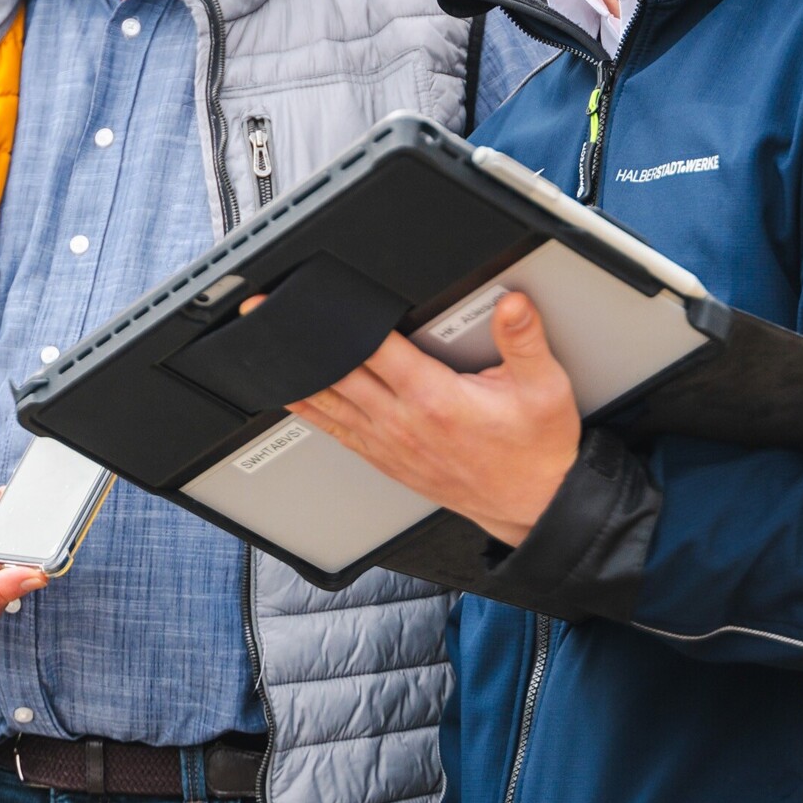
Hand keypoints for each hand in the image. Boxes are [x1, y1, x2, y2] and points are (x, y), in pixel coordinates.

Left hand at [289, 293, 580, 546]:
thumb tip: (512, 303)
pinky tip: (291, 396)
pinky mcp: (386, 459)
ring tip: (259, 351)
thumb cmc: (534, 450)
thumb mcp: (544, 389)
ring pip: (327, 404)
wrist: (531, 504)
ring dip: (292, 376)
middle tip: (261, 313)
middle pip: (336, 372)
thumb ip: (524, 341)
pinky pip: (336, 430)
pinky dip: (309, 410)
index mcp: (434, 399)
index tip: (311, 299)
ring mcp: (389, 444)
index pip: (374, 349)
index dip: (339, 321)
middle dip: (298, 341)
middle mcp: (402, 422)